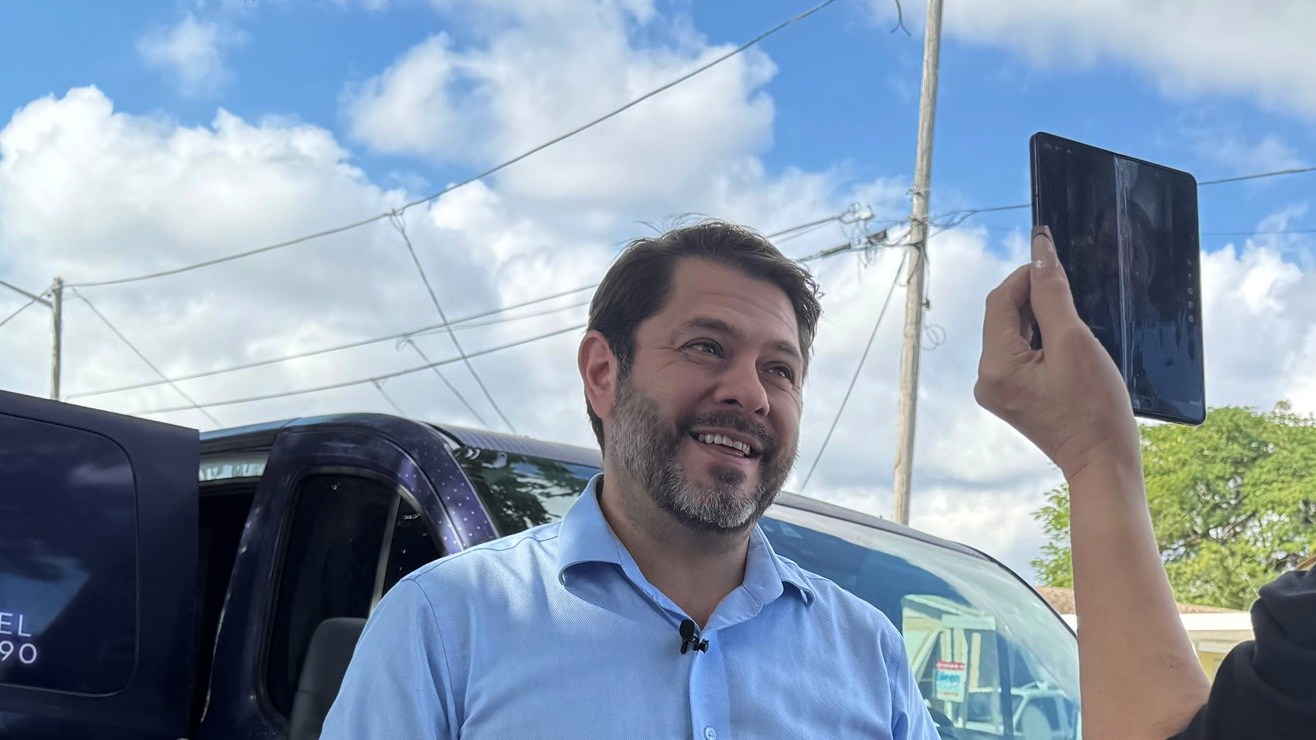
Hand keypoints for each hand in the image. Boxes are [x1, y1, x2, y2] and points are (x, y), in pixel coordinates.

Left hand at [974, 225, 1138, 480]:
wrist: (1103, 462)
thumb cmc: (1095, 408)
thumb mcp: (1075, 342)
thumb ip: (1052, 295)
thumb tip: (1041, 253)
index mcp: (994, 365)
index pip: (1000, 301)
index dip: (1026, 275)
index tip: (1052, 257)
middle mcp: (986, 379)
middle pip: (1003, 318)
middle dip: (1033, 297)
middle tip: (1070, 286)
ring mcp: (997, 391)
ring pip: (1012, 335)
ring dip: (1038, 318)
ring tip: (1073, 317)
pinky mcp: (1011, 397)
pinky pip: (1019, 355)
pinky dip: (1039, 340)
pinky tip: (1065, 340)